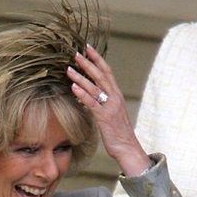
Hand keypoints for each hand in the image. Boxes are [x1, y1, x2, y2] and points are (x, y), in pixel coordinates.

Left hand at [66, 44, 150, 175]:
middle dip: (87, 63)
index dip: (97, 59)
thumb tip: (88, 96)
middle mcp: (115, 98)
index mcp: (117, 95)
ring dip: (80, 77)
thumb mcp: (111, 114)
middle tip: (75, 53)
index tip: (87, 48)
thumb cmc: (118, 133)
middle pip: (100, 75)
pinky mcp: (104, 117)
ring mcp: (110, 107)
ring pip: (94, 87)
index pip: (107, 72)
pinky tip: (73, 87)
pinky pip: (92, 103)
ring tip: (68, 69)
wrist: (128, 148)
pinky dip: (82, 94)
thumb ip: (102, 103)